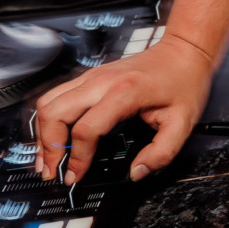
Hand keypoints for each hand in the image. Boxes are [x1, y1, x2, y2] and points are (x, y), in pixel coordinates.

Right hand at [34, 33, 214, 185]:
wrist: (184, 50)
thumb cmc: (184, 81)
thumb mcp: (183, 122)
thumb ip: (162, 153)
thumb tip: (137, 173)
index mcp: (124, 92)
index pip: (86, 129)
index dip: (77, 158)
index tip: (75, 177)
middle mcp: (102, 80)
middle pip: (55, 112)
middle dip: (48, 147)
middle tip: (52, 171)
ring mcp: (93, 76)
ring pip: (49, 101)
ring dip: (43, 133)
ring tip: (48, 159)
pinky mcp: (90, 76)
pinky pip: (57, 96)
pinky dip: (50, 119)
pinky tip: (55, 137)